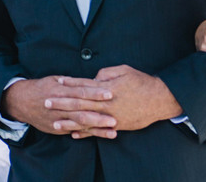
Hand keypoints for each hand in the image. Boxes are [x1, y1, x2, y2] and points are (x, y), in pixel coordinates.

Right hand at [1, 76, 115, 136]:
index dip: (95, 93)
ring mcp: (56, 119)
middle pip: (80, 111)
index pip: (80, 91)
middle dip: (98, 116)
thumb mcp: (56, 79)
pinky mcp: (56, 128)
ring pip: (78, 124)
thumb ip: (74, 81)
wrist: (20, 102)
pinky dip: (86, 134)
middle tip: (114, 119)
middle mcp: (58, 106)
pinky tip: (99, 135)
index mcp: (59, 90)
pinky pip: (73, 131)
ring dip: (96, 128)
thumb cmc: (44, 87)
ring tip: (112, 130)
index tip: (110, 94)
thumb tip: (94, 80)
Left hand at [54, 65, 181, 138]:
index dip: (70, 83)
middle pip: (80, 103)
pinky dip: (85, 132)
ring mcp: (110, 116)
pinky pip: (97, 130)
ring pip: (86, 119)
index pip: (84, 85)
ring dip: (68, 120)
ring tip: (54, 121)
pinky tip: (73, 133)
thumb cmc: (143, 82)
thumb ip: (107, 72)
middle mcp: (106, 103)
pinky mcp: (116, 125)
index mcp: (107, 88)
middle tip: (46, 102)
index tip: (57, 82)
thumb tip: (95, 78)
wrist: (159, 100)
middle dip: (62, 102)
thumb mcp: (126, 70)